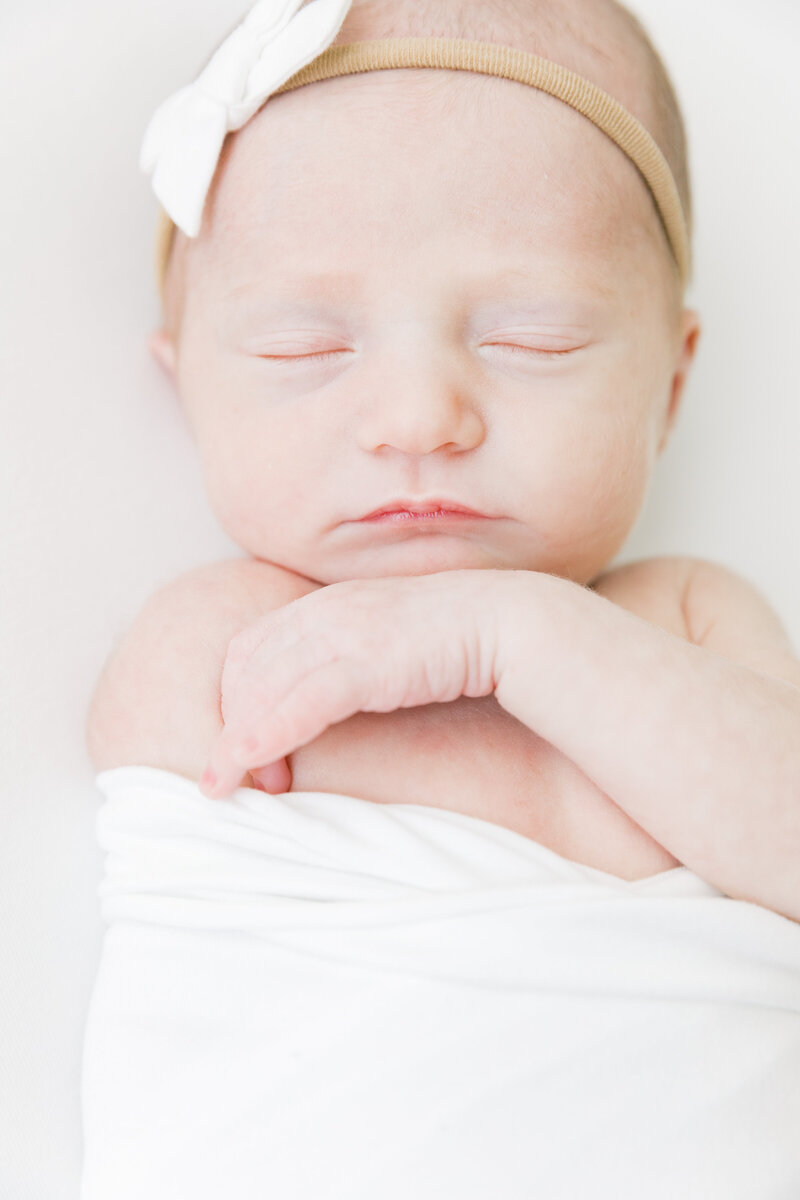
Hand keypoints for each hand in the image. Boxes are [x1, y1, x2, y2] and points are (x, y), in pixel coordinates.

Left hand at [199, 568, 523, 798]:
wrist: (514, 622)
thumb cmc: (455, 646)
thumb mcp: (385, 650)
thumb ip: (348, 665)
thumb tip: (325, 709)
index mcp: (326, 605)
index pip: (250, 648)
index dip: (235, 699)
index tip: (244, 748)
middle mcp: (326, 611)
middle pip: (245, 668)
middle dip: (230, 724)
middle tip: (236, 779)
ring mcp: (345, 631)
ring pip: (263, 686)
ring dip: (236, 739)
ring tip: (224, 787)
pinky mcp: (369, 658)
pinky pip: (301, 701)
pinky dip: (266, 733)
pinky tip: (247, 762)